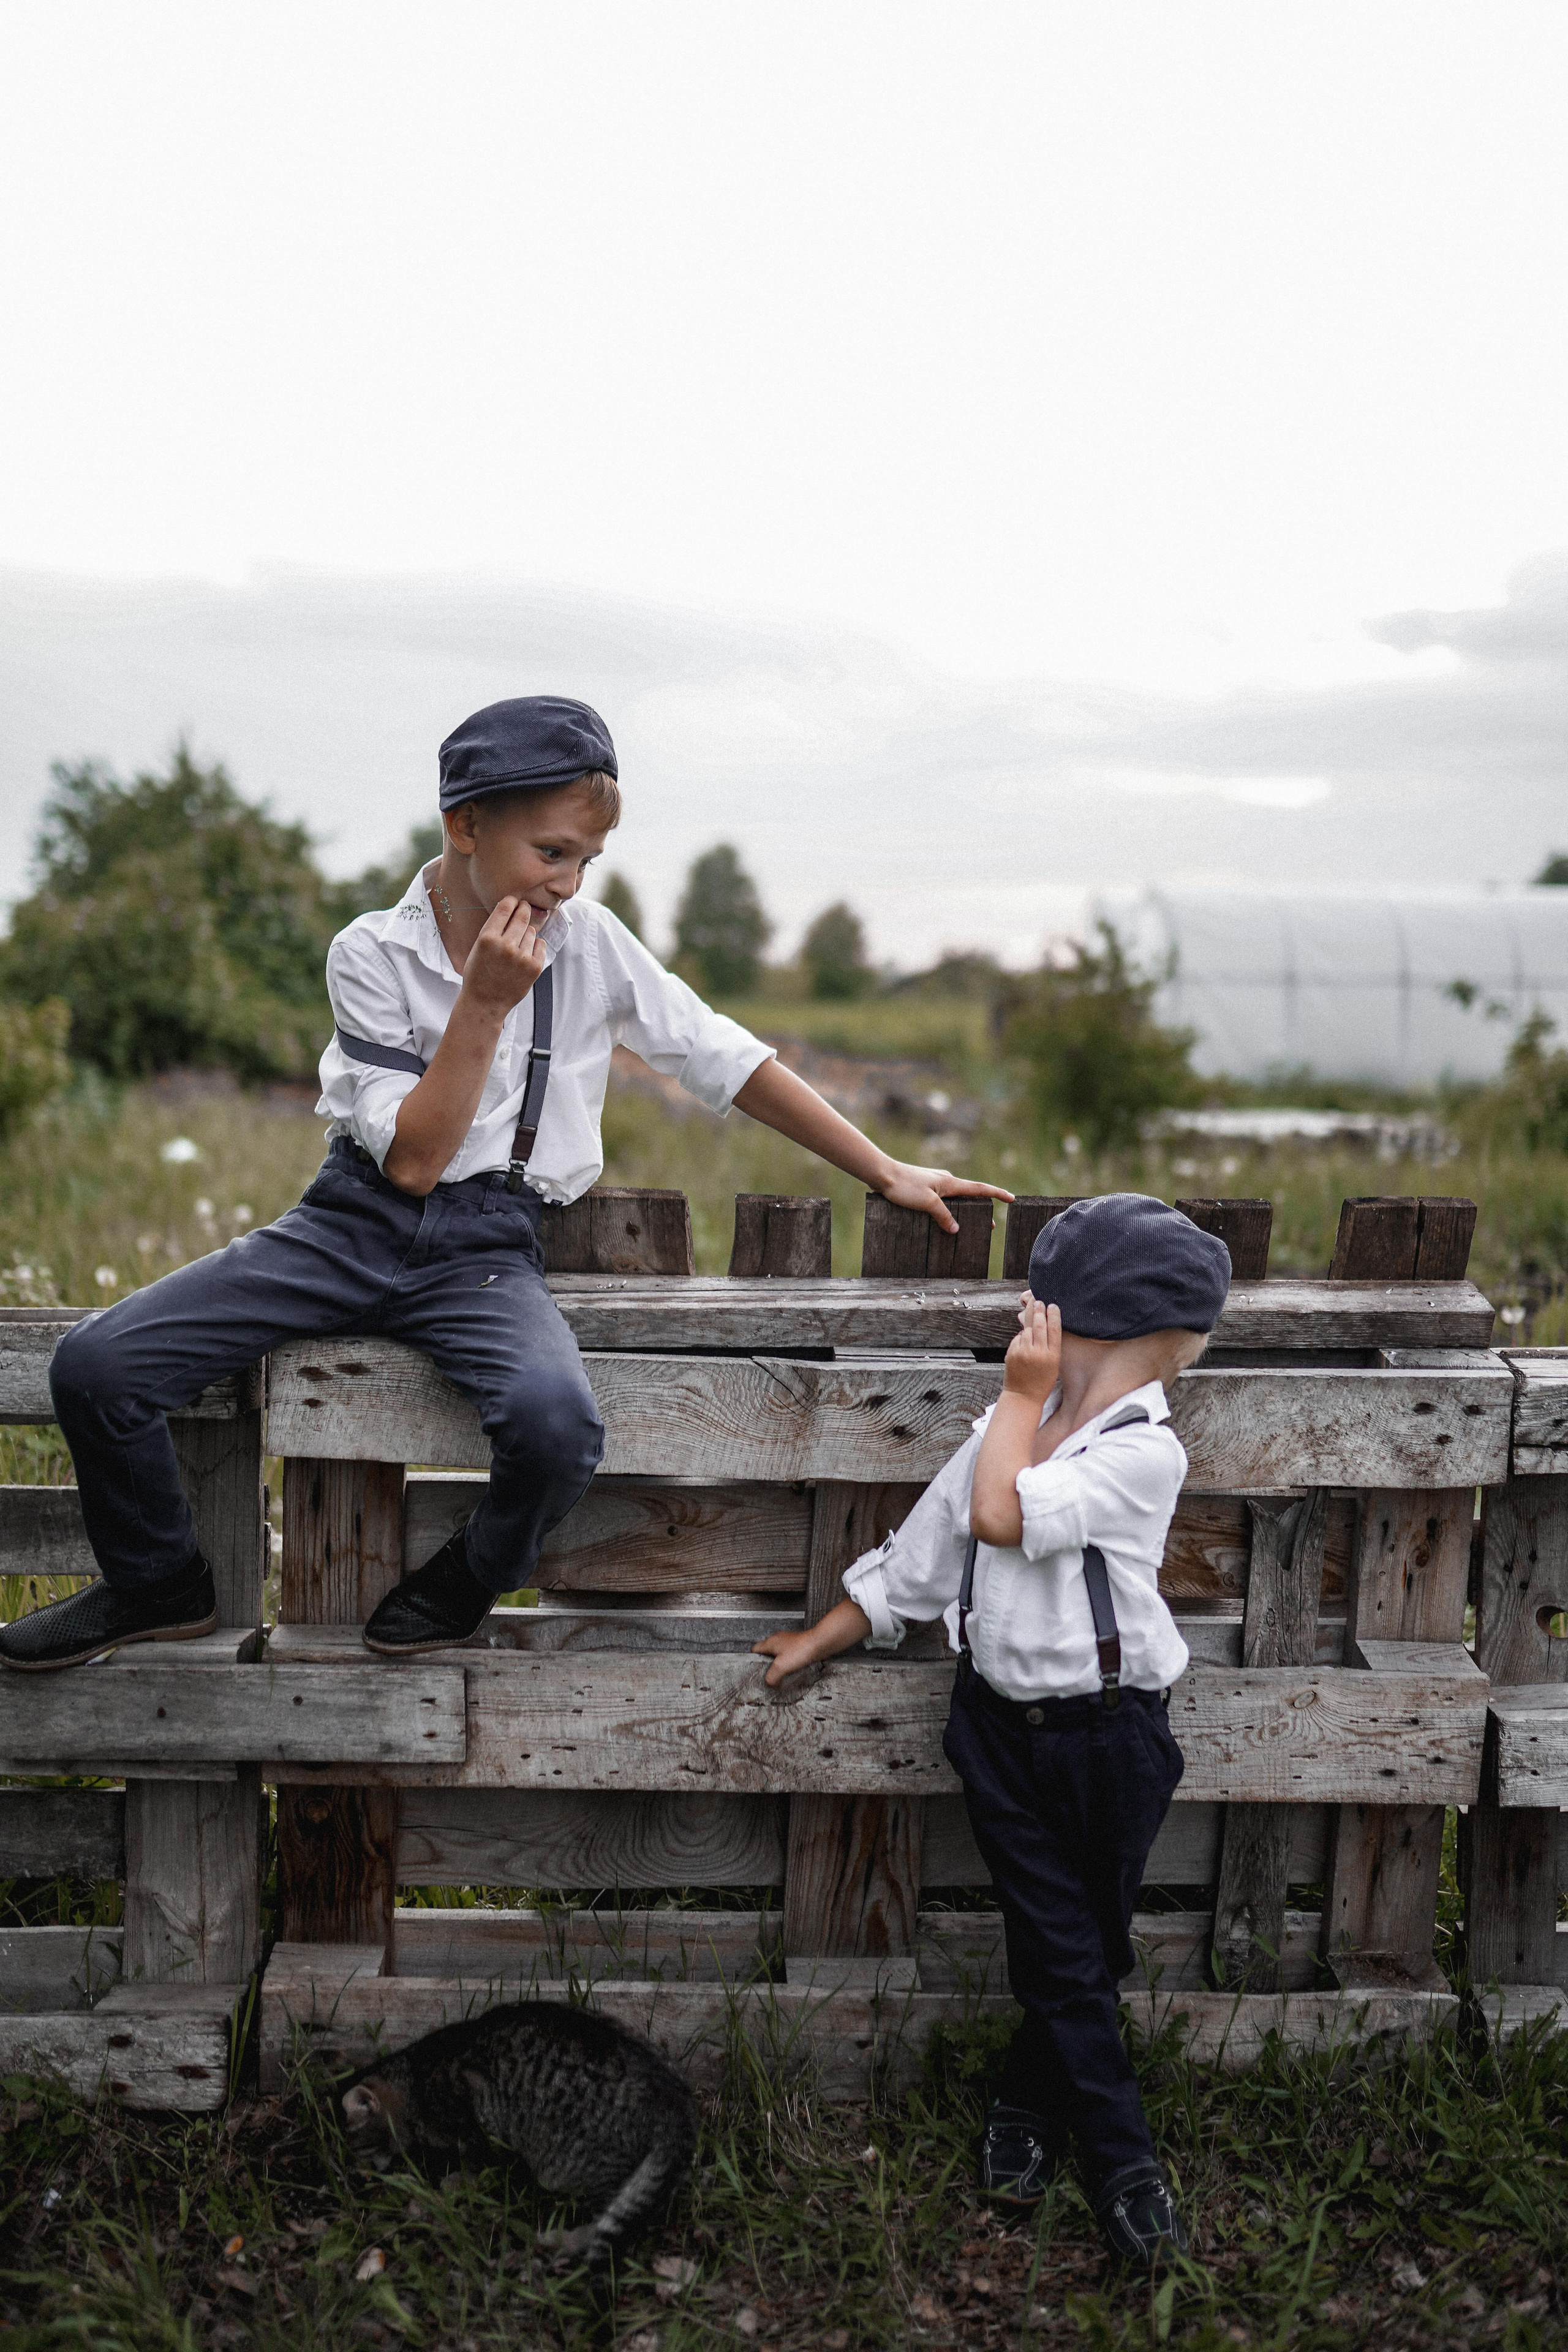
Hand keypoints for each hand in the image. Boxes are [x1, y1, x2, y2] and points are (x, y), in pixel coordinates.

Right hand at [460, 897, 546, 1020]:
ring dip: (526, 934)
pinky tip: (524, 955)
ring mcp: (521, 957)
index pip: (505, 907)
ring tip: (516, 947)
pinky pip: (540, 944)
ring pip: (531, 931)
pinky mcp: (534, 967)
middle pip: (522, 916)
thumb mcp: (478, 947)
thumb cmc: (479, 973)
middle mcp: (505, 946)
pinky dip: (534, 947)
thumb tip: (511, 906)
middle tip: (524, 908)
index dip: (511, 901)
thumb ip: (494, 928)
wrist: (485, 1002)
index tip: (514, 901)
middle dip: (523, 910)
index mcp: (487, 938)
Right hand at [752, 1627, 821, 1687]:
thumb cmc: (802, 1649)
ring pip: (779, 1655)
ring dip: (779, 1665)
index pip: (755, 1649)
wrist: (819, 1644)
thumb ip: (771, 1677)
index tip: (754, 1669)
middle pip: (767, 1653)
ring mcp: (789, 1643)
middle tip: (769, 1674)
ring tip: (781, 1674)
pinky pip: (789, 1656)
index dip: (752, 1660)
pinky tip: (793, 1670)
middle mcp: (778, 1640)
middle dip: (767, 1665)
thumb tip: (770, 1683)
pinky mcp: (798, 1646)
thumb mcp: (781, 1666)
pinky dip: (789, 1663)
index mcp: (770, 1642)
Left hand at [876, 1160, 1014, 1236]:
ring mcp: (934, 1183)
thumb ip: (943, 1216)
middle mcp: (945, 1181)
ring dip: (963, 1210)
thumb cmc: (904, 1186)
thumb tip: (956, 1229)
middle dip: (981, 1209)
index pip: (979, 1188)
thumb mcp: (926, 1203)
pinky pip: (943, 1199)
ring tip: (967, 1225)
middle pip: (969, 1195)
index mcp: (950, 1183)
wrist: (881, 1174)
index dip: (997, 1194)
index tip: (1011, 1198)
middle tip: (989, 1226)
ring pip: (955, 1198)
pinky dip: (949, 1208)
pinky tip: (943, 1217)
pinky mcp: (924, 1187)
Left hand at [1004, 1296, 1061, 1403]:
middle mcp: (1038, 1353)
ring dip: (1029, 1322)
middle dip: (1039, 1311)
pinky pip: (1017, 1338)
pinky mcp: (1011, 1353)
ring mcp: (1023, 1352)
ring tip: (1031, 1313)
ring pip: (1027, 1330)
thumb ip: (1051, 1347)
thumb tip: (1045, 1326)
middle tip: (1038, 1302)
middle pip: (1039, 1325)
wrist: (1023, 1396)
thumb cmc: (1041, 1382)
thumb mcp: (1054, 1366)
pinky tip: (1024, 1340)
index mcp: (1052, 1356)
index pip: (1054, 1329)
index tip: (1053, 1305)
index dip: (1053, 1315)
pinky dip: (1021, 1337)